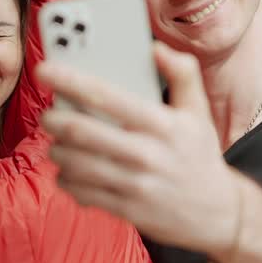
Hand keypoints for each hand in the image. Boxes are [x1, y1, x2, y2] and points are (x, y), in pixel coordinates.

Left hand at [36, 42, 241, 257]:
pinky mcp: (126, 210)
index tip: (44, 70)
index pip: (106, 96)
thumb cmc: (200, 155)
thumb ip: (183, 74)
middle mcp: (147, 154)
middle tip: (49, 114)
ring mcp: (134, 185)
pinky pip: (80, 191)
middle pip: (81, 131)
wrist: (217, 214)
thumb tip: (156, 48)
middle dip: (54, 119)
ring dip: (56, 149)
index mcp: (162, 124)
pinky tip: (69, 170)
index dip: (69, 80)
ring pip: (74, 163)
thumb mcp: (199, 112)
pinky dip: (66, 178)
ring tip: (57, 141)